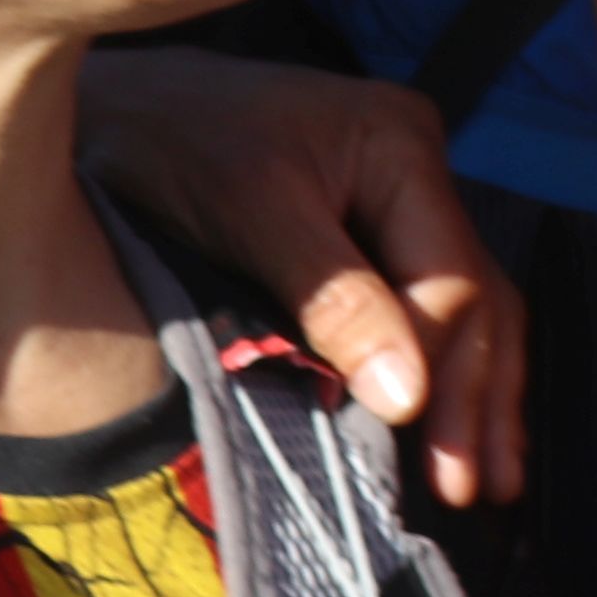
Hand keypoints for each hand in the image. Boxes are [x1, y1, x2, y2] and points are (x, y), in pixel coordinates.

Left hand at [74, 47, 525, 504]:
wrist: (104, 108)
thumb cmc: (166, 145)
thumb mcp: (247, 213)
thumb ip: (332, 300)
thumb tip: (406, 396)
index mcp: (400, 146)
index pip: (447, 279)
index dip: (434, 366)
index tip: (411, 437)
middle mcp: (416, 170)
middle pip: (470, 300)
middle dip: (471, 396)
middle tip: (470, 488)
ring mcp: (396, 201)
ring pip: (462, 311)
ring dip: (473, 396)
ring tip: (492, 482)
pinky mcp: (365, 233)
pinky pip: (423, 309)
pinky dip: (438, 369)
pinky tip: (451, 427)